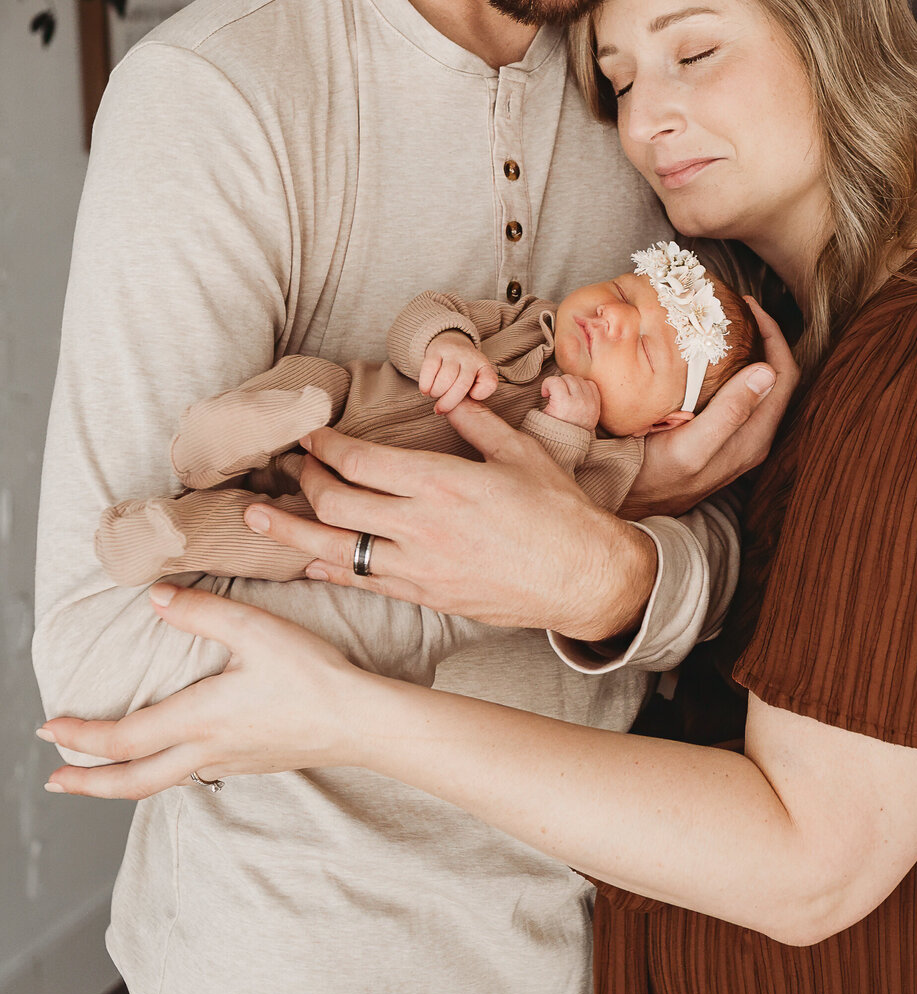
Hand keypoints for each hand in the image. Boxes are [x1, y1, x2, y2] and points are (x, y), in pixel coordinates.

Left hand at [38, 584, 371, 799]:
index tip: (50, 728)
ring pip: (159, 785)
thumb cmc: (314, 676)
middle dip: (87, 783)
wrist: (360, 722)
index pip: (124, 739)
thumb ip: (202, 613)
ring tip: (98, 776)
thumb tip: (156, 597)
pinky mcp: (250, 764)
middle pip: (132, 782)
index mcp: (201, 719)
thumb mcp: (257, 631)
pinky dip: (158, 774)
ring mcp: (229, 763)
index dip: (81, 737)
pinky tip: (165, 758)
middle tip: (54, 780)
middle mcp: (207, 750)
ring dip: (119, 783)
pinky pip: (190, 776)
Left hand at [242, 403, 658, 639]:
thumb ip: (477, 423)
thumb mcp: (522, 453)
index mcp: (442, 482)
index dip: (324, 445)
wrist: (585, 579)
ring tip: (256, 519)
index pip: (361, 460)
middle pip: (335, 504)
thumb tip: (452, 396)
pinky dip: (330, 571)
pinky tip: (308, 564)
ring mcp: (420, 567)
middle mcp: (422, 526)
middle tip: (291, 467)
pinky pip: (364, 583)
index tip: (307, 434)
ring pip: (336, 550)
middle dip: (304, 481)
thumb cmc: (559, 513)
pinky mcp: (426, 597)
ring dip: (290, 533)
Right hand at [419, 332, 498, 412]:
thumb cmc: (464, 370)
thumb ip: (481, 390)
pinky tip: (425, 390)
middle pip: (462, 384)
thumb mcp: (477, 378)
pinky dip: (426, 383)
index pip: (489, 382)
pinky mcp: (435, 351)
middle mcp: (469, 359)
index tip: (471, 397)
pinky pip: (430, 368)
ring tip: (434, 396)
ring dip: (437, 392)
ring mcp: (453, 353)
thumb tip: (473, 396)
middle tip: (440, 410)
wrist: (450, 343)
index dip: (481, 394)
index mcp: (483, 367)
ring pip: (446, 377)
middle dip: (449, 402)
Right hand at [541, 373, 600, 430]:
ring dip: (570, 384)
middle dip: (558, 383)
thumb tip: (547, 385)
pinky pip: (591, 384)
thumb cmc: (553, 428)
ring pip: (579, 379)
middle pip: (567, 378)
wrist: (570, 444)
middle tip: (555, 394)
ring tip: (565, 394)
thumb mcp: (543, 415)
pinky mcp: (596, 405)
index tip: (545, 394)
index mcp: (563, 404)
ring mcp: (590, 403)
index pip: (555, 380)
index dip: (547, 384)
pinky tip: (576, 394)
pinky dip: (582, 386)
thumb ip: (545, 397)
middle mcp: (579, 402)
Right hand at [622, 297, 798, 519]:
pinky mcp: (724, 439)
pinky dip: (736, 368)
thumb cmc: (653, 479)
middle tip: (736, 307)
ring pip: (761, 384)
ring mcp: (741, 439)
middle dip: (764, 336)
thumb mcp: (690, 448)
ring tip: (726, 323)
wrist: (632, 509)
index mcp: (754, 436)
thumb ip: (730, 414)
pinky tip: (711, 356)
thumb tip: (766, 371)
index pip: (783, 374)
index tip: (746, 305)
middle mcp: (755, 438)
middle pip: (777, 376)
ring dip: (751, 351)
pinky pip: (744, 394)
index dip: (773, 334)